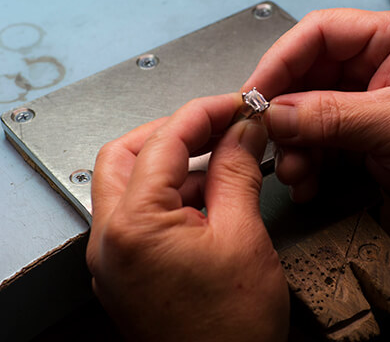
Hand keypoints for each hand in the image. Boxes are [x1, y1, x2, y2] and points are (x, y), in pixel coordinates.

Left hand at [86, 95, 288, 341]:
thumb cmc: (231, 328)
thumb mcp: (243, 234)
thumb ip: (237, 171)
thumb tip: (243, 130)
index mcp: (133, 226)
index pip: (163, 141)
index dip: (205, 113)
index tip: (236, 105)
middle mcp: (109, 241)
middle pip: (126, 155)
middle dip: (173, 133)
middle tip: (217, 127)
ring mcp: (114, 259)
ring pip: (130, 184)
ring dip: (175, 166)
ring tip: (225, 166)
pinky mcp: (127, 272)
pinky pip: (140, 216)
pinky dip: (172, 197)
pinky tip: (211, 200)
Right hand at [243, 9, 389, 218]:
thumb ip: (335, 117)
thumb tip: (276, 112)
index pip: (321, 33)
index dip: (283, 60)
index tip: (256, 93)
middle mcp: (374, 67)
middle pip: (307, 76)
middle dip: (285, 112)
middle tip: (267, 140)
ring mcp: (367, 105)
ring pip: (309, 115)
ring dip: (295, 145)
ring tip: (295, 173)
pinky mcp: (364, 139)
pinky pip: (322, 145)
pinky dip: (309, 164)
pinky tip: (307, 183)